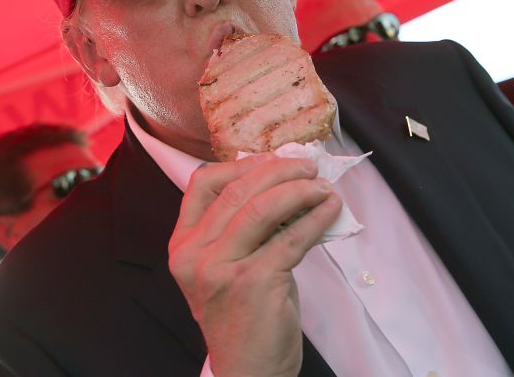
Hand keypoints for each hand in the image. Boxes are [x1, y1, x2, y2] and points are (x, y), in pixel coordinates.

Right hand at [168, 154, 342, 376]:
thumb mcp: (228, 266)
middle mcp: (194, 255)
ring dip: (300, 190)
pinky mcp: (254, 282)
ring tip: (322, 187)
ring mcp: (221, 269)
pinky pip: (292, 238)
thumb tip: (284, 184)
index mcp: (183, 246)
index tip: (273, 159)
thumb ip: (242, 227)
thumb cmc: (242, 317)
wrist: (248, 371)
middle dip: (279, 171)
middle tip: (308, 167)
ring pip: (263, 208)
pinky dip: (316, 219)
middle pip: (238, 191)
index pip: (202, 184)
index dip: (242, 164)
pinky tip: (330, 210)